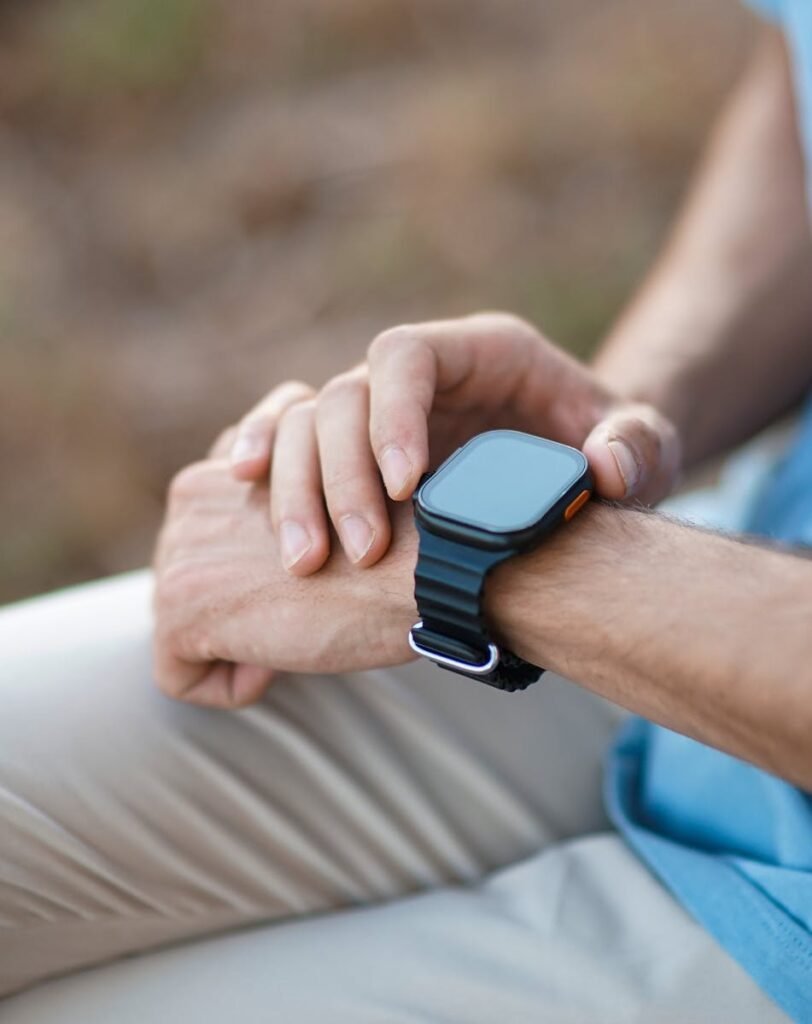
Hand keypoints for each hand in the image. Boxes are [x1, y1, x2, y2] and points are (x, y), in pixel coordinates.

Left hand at [152, 459, 416, 707]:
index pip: (204, 547)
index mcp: (222, 467)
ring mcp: (177, 551)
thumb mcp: (316, 512)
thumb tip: (244, 578)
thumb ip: (266, 522)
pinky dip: (232, 687)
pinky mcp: (180, 606)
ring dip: (241, 646)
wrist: (422, 563)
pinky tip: (281, 657)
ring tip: (302, 624)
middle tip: (310, 605)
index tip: (309, 577)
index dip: (252, 580)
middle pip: (186, 590)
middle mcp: (188, 497)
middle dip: (239, 615)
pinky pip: (179, 677)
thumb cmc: (393, 543)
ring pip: (181, 631)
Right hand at [227, 312, 680, 574]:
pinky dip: (263, 464)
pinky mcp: (356, 451)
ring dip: (294, 490)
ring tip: (303, 564)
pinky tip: (241, 494)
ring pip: (302, 425)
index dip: (391, 413)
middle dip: (338, 474)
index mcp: (481, 354)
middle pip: (342, 397)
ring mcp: (380, 413)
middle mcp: (420, 378)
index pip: (406, 357)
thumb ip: (639, 448)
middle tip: (356, 554)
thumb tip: (604, 470)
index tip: (404, 489)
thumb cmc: (613, 448)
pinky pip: (286, 441)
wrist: (582, 467)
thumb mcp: (646, 446)